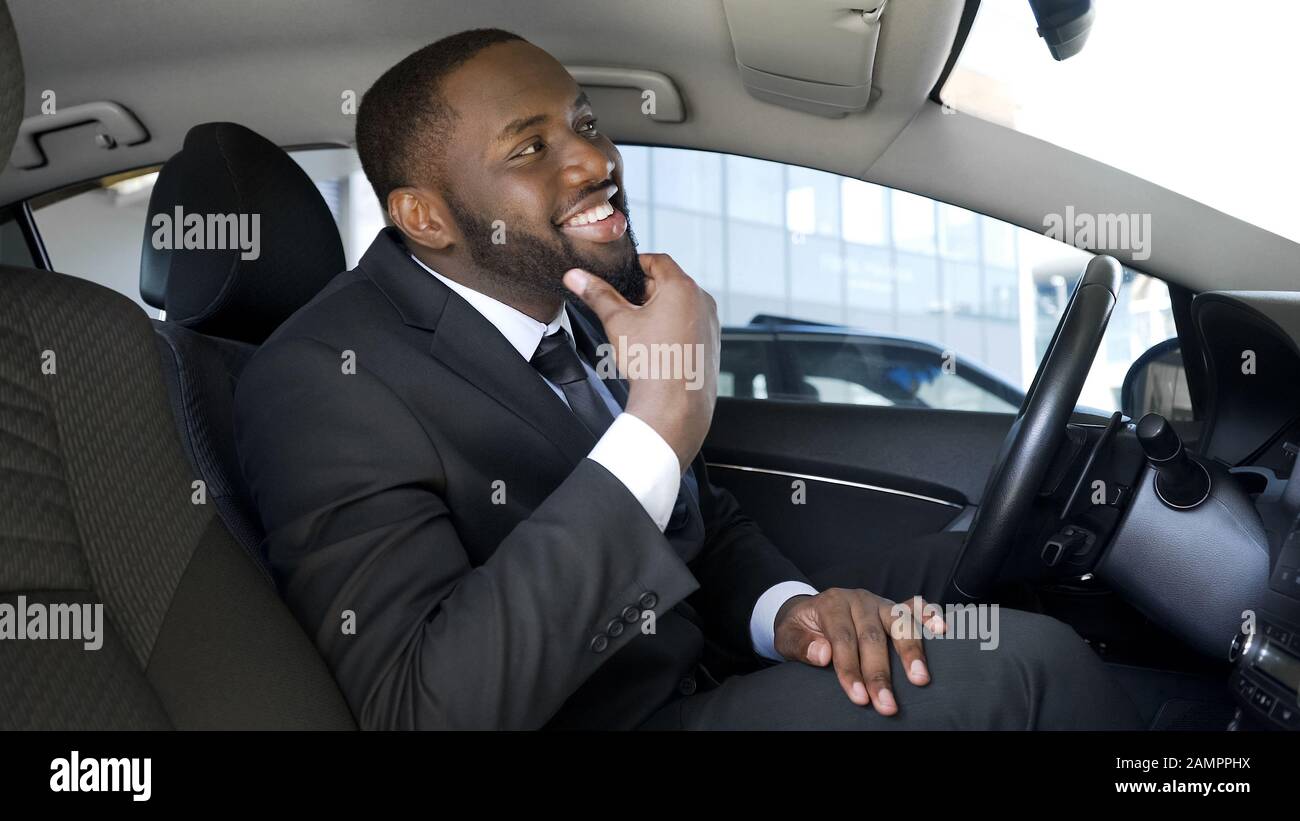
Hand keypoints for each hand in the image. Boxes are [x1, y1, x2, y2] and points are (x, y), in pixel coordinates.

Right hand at [564, 254, 718, 470]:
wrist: (674, 404)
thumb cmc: (650, 362)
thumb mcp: (618, 322)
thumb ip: (597, 294)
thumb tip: (576, 276)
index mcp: (682, 287)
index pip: (658, 260)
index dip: (637, 264)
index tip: (622, 276)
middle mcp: (702, 301)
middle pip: (670, 283)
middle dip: (646, 291)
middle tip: (625, 306)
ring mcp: (711, 322)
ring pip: (681, 305)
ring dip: (660, 309)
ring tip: (639, 329)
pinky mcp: (712, 342)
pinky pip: (691, 324)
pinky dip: (674, 326)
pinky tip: (657, 346)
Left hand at [773, 589, 944, 714]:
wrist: (809, 611)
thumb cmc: (801, 629)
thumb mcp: (787, 636)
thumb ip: (801, 645)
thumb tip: (823, 655)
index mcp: (831, 604)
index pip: (842, 639)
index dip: (850, 669)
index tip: (859, 697)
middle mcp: (858, 600)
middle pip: (872, 636)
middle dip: (880, 673)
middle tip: (887, 705)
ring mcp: (879, 602)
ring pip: (899, 622)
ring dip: (911, 651)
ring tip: (920, 679)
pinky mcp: (894, 607)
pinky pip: (914, 607)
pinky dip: (929, 616)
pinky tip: (943, 630)